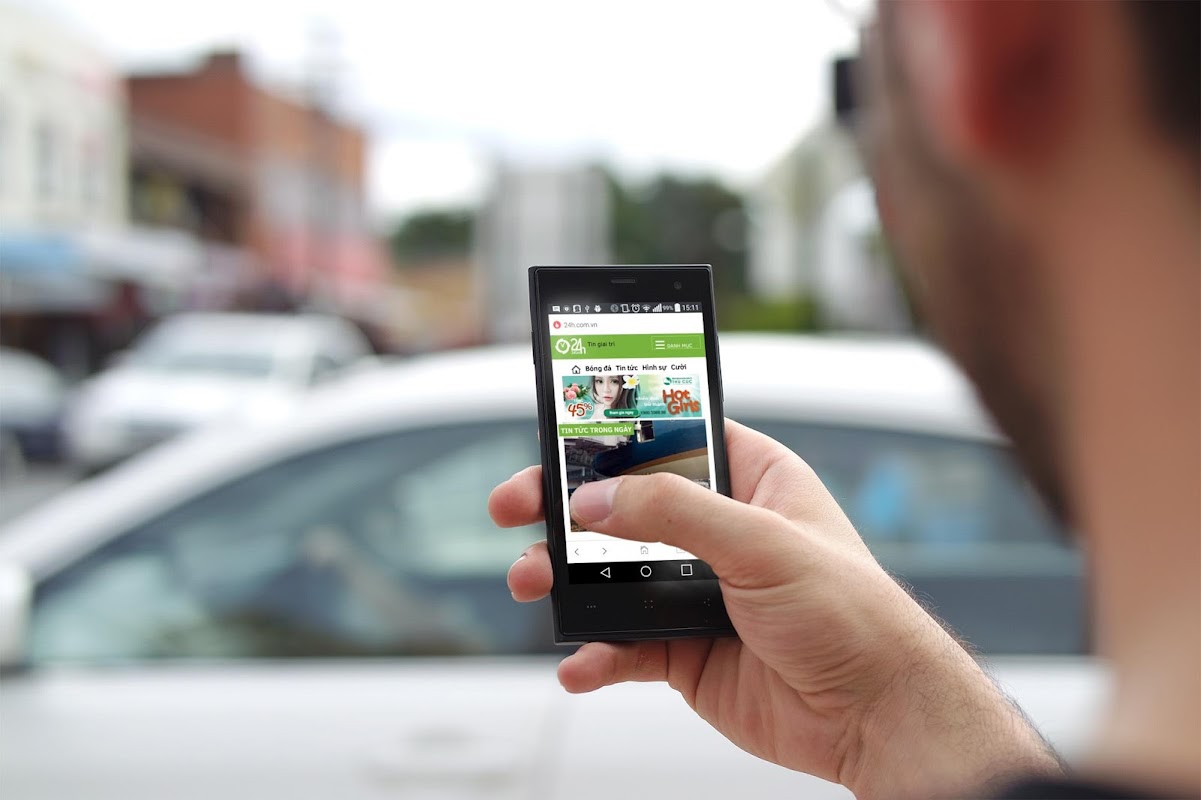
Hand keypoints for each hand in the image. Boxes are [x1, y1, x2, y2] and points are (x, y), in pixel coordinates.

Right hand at [489, 420, 1058, 799]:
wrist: (876, 716)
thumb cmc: (853, 613)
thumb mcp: (763, 542)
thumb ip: (673, 513)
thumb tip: (594, 500)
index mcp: (751, 482)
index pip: (670, 437)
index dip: (614, 432)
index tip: (559, 430)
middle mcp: (719, 532)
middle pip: (623, 506)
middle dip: (563, 508)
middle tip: (514, 508)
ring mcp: (698, 592)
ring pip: (610, 575)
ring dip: (564, 579)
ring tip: (530, 583)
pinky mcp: (685, 650)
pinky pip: (624, 645)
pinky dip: (595, 654)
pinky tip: (580, 664)